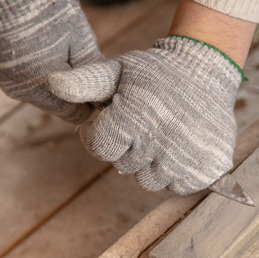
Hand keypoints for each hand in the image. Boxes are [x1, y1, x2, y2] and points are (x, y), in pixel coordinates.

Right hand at [0, 0, 102, 122]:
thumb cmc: (49, 11)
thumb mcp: (80, 41)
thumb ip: (92, 72)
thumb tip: (105, 95)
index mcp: (44, 87)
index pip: (75, 114)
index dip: (89, 104)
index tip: (99, 91)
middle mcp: (21, 91)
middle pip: (57, 105)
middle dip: (71, 93)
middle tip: (78, 65)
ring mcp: (6, 81)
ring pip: (40, 94)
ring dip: (53, 82)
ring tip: (58, 53)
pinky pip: (24, 81)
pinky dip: (35, 72)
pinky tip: (40, 51)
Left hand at [47, 36, 242, 193]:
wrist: (207, 71)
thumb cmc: (159, 72)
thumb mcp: (120, 70)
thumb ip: (86, 82)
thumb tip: (51, 83)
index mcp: (132, 119)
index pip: (100, 149)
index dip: (104, 135)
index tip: (118, 122)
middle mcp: (157, 145)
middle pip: (126, 167)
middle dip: (131, 148)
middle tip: (149, 124)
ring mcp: (184, 160)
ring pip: (152, 181)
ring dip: (155, 164)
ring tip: (168, 136)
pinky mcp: (207, 170)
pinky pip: (179, 186)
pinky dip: (179, 173)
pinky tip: (184, 148)